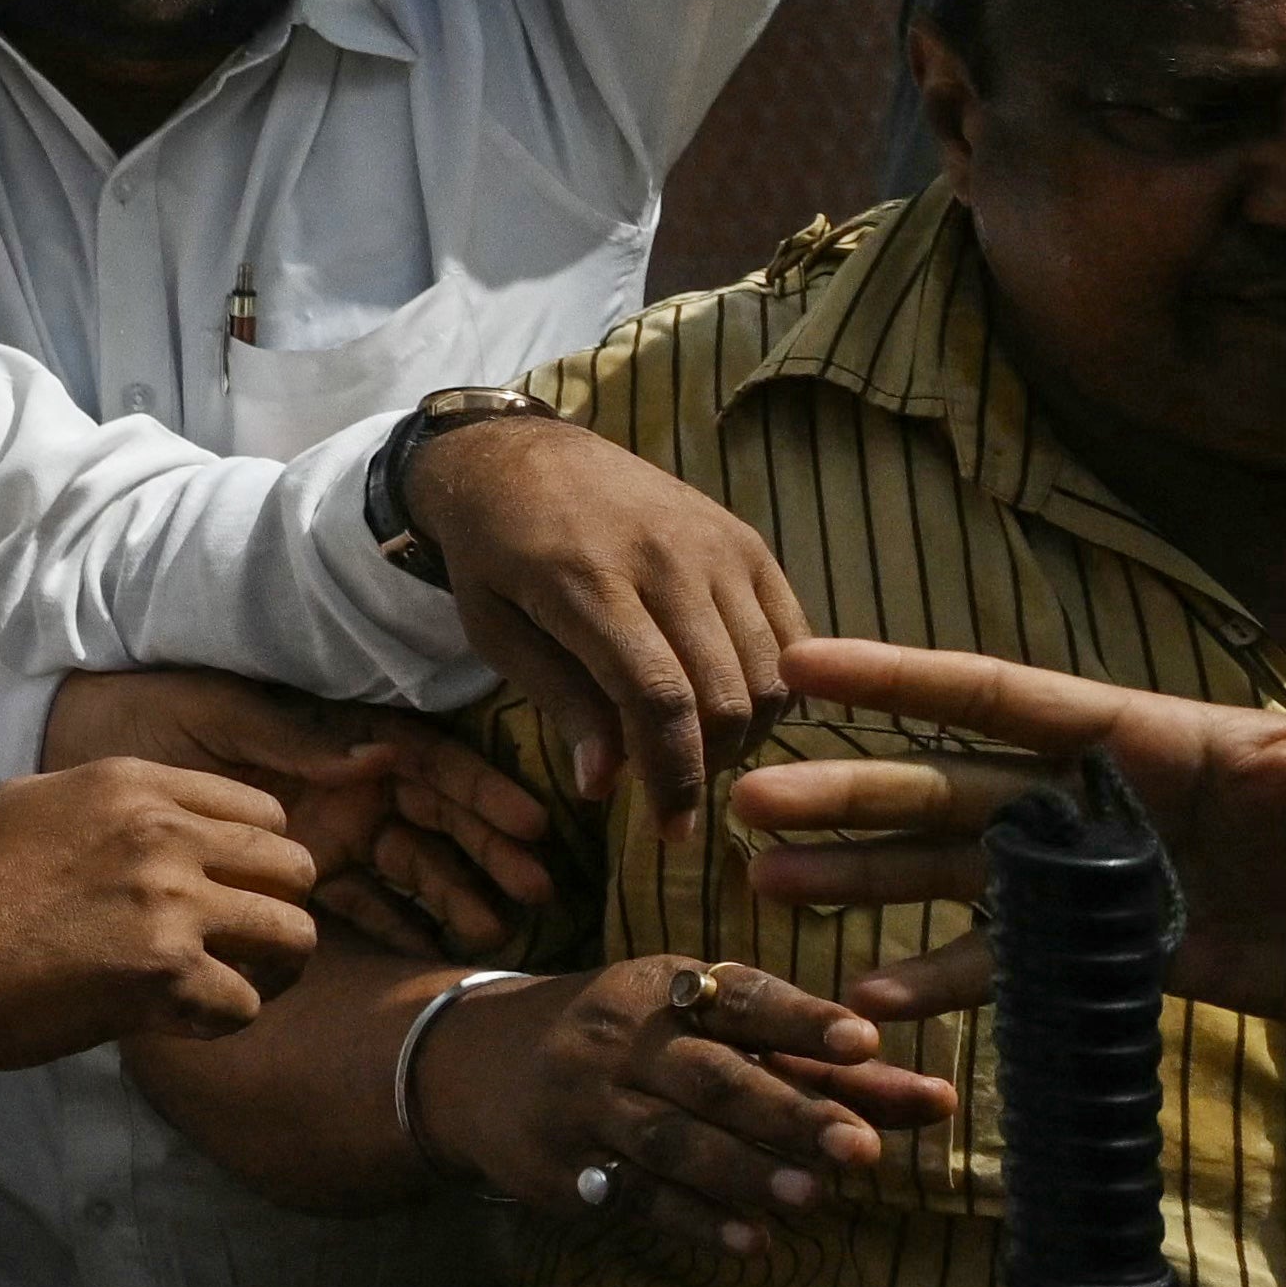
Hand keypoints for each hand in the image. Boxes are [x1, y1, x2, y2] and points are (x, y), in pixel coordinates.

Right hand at [0, 758, 322, 1067]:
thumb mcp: (35, 800)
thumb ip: (112, 798)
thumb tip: (163, 809)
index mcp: (135, 785)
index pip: (265, 810)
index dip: (258, 858)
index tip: (234, 888)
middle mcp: (164, 834)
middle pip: (296, 868)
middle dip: (279, 909)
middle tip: (248, 943)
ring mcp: (171, 903)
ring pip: (296, 935)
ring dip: (274, 969)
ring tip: (236, 983)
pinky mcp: (168, 973)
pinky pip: (249, 1004)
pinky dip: (223, 1019)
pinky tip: (186, 1018)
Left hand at [39, 666, 558, 962]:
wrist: (71, 746)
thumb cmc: (145, 709)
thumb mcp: (217, 713)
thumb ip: (294, 736)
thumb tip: (380, 753)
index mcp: (331, 738)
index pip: (425, 762)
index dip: (478, 790)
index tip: (525, 823)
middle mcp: (340, 787)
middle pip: (434, 819)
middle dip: (487, 851)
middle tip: (535, 890)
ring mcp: (324, 833)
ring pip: (410, 866)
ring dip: (455, 895)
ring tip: (493, 931)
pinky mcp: (293, 877)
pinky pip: (359, 904)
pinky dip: (397, 927)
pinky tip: (430, 955)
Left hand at [397, 408, 806, 805]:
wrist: (517, 456)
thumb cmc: (493, 554)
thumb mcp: (495, 631)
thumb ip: (560, 702)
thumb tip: (606, 785)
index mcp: (590, 583)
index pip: (659, 699)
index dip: (674, 777)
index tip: (671, 830)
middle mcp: (666, 559)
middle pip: (726, 694)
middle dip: (711, 765)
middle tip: (678, 791)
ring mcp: (716, 545)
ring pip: (770, 672)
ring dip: (747, 732)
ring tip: (701, 751)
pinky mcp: (747, 539)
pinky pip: (793, 633)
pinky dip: (777, 685)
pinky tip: (734, 705)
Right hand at [410, 950, 953, 1262]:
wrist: (470, 1065)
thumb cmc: (627, 1041)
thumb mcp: (705, 1030)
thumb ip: (818, 1065)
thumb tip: (937, 1099)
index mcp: (661, 990)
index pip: (738, 997)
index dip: (800, 1017)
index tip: (864, 1037)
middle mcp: (618, 1039)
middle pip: (709, 1076)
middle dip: (787, 1111)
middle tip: (862, 1147)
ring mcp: (583, 1104)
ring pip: (670, 1140)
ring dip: (744, 1170)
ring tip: (814, 1197)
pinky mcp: (561, 1166)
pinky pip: (633, 1196)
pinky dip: (695, 1221)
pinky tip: (751, 1242)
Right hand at [734, 630, 1285, 1021]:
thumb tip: (1282, 746)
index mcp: (1137, 740)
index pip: (999, 698)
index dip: (899, 681)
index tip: (801, 665)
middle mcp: (1091, 805)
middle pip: (949, 788)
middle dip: (847, 794)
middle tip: (750, 800)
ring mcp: (1090, 884)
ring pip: (951, 875)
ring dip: (860, 880)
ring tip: (771, 886)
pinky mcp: (1106, 957)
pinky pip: (1006, 965)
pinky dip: (939, 982)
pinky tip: (873, 996)